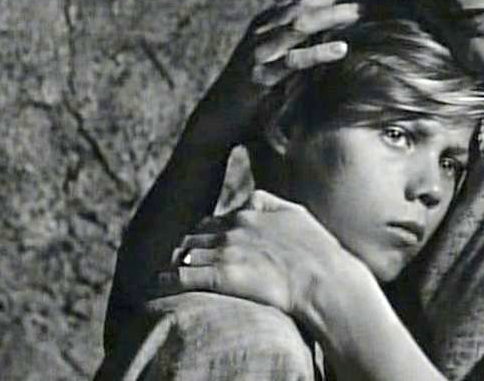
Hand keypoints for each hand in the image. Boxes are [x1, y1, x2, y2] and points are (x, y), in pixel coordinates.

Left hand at [158, 190, 364, 318]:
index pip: (212, 221)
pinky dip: (168, 280)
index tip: (203, 246)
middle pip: (195, 236)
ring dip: (176, 263)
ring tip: (165, 274)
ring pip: (186, 253)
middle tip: (180, 261)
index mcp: (248, 213)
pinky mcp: (223, 277)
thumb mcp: (295, 213)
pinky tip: (160, 285)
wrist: (324, 281)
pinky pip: (184, 277)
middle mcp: (233, 229)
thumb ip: (270, 202)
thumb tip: (252, 197)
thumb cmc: (317, 251)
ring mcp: (226, 253)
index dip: (206, 234)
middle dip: (187, 248)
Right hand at [199, 0, 410, 144]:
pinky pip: (294, 60)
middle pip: (304, 2)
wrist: (217, 119)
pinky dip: (319, 52)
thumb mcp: (273, 58)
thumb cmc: (251, 90)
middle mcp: (261, 30)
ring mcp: (259, 51)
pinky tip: (342, 48)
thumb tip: (333, 33)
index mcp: (266, 22)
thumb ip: (296, 43)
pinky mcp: (260, 76)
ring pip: (300, 25)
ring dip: (332, 16)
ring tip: (362, 13)